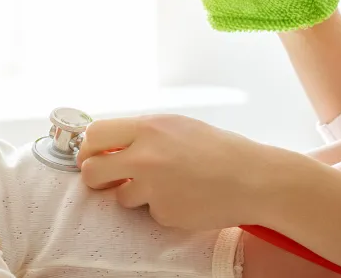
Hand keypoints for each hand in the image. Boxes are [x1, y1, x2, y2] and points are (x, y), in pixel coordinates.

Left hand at [76, 114, 298, 230]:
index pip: (95, 135)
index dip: (88, 148)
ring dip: (135, 194)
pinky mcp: (163, 214)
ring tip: (168, 186)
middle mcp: (144, 157)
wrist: (252, 179)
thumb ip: (142, 134)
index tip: (92, 156)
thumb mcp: (178, 126)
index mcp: (148, 128)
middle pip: (92, 170)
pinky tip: (186, 198)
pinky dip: (163, 208)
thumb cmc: (219, 149)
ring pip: (121, 196)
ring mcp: (152, 188)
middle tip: (108, 179)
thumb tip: (110, 144)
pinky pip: (150, 212)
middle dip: (95, 177)